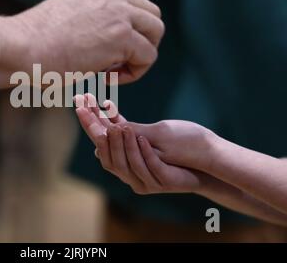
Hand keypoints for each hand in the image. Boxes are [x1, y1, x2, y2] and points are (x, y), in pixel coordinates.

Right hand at [0, 0, 163, 89]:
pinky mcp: (121, 35)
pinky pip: (148, 55)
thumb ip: (89, 22)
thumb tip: (106, 46)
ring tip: (112, 71)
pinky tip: (106, 78)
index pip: (132, 2)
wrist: (20, 49)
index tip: (106, 51)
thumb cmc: (31, 45)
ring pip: (156, 31)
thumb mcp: (65, 21)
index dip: (128, 29)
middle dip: (140, 40)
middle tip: (115, 62)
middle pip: (151, 13)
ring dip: (140, 55)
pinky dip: (135, 72)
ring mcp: (117, 12)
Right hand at [74, 94, 205, 193]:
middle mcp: (131, 174)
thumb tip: (107, 122)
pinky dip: (144, 152)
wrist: (206, 163)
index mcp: (125, 161)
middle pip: (109, 158)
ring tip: (120, 127)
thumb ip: (127, 131)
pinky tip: (141, 138)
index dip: (90, 126)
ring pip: (129, 164)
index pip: (102, 143)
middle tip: (93, 115)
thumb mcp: (149, 135)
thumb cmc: (177, 146)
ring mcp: (148, 180)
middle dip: (100, 136)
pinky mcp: (165, 181)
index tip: (80, 105)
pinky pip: (151, 167)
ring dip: (123, 144)